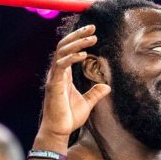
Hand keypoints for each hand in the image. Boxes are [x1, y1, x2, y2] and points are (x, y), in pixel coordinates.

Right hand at [39, 25, 111, 140]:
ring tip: (92, 38)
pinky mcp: (53, 85)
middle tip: (93, 28)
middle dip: (78, 35)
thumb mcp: (87, 103)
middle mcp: (57, 73)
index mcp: (64, 74)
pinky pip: (61, 66)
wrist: (59, 131)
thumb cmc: (69, 118)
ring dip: (77, 43)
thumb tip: (107, 86)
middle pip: (64, 46)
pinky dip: (71, 58)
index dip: (79, 39)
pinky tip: (83, 54)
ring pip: (62, 52)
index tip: (93, 32)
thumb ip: (95, 93)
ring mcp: (54, 78)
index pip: (68, 50)